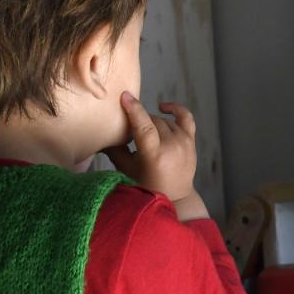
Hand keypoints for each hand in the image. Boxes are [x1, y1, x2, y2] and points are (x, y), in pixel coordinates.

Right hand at [103, 93, 200, 214]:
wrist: (175, 196)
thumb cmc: (146, 185)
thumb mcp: (126, 169)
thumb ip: (115, 149)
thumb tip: (102, 131)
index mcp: (155, 155)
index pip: (145, 127)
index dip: (135, 110)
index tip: (124, 96)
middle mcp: (172, 146)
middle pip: (152, 121)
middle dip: (139, 122)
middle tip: (129, 130)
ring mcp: (184, 142)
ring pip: (163, 120)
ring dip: (152, 122)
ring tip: (144, 134)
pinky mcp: (191, 140)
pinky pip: (185, 117)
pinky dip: (176, 109)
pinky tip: (163, 107)